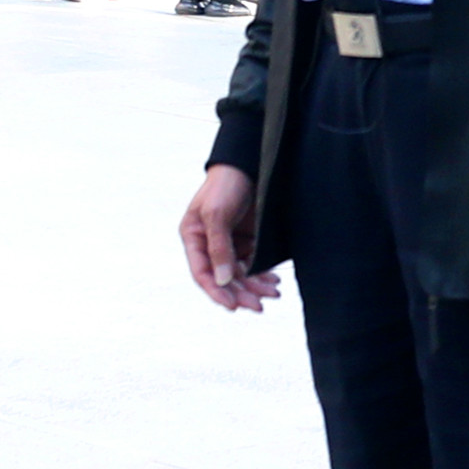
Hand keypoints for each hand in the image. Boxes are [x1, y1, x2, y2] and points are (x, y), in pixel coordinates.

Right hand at [181, 166, 277, 309]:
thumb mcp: (217, 213)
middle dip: (241, 293)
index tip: (233, 306)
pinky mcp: (248, 240)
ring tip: (274, 293)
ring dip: (255, 286)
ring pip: (241, 274)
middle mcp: (210, 244)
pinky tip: (273, 280)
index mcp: (194, 237)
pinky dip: (262, 274)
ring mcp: (230, 243)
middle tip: (260, 306)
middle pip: (224, 278)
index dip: (216, 292)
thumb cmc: (226, 183)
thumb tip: (224, 281)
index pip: (202, 273)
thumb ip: (219, 248)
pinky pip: (254, 264)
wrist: (251, 162)